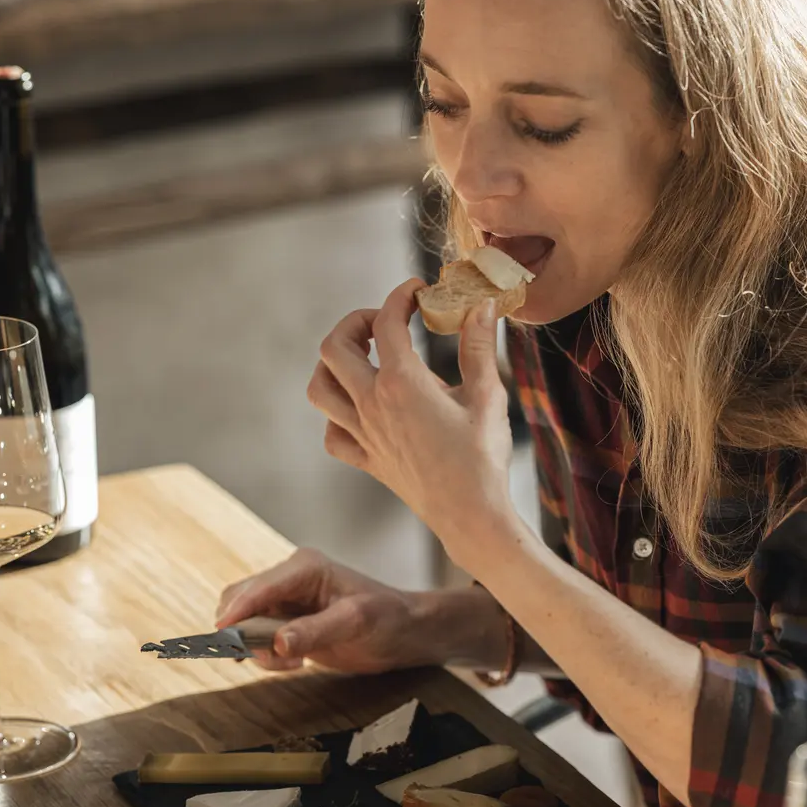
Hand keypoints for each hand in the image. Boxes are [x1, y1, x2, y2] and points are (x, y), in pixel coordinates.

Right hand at [215, 547, 432, 673]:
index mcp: (305, 568)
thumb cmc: (388, 618)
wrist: (404, 632)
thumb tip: (277, 642)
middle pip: (241, 600)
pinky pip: (255, 638)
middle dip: (244, 632)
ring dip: (255, 647)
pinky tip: (292, 662)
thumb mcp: (356, 623)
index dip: (237, 612)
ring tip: (290, 661)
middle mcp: (290, 579)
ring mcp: (286, 600)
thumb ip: (315, 631)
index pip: (259, 587)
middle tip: (270, 657)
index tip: (220, 637)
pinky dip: (263, 654)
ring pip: (244, 622)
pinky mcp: (286, 622)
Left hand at [307, 280, 519, 560]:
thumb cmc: (482, 457)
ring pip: (319, 388)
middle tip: (383, 321)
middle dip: (355, 322)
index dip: (401, 296)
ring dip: (334, 365)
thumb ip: (478, 346)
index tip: (418, 291)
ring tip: (363, 357)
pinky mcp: (366, 459)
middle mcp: (372, 404)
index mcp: (402, 383)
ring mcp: (364, 434)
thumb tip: (479, 306)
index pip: (387, 321)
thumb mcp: (487, 394)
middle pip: (334, 347)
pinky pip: (332, 432)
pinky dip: (337, 414)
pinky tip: (361, 408)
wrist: (470, 515)